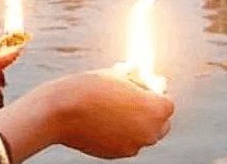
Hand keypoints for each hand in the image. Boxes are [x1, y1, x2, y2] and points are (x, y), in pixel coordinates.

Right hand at [49, 69, 173, 157]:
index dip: (153, 90)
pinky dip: (121, 132)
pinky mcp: (117, 154)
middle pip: (160, 122)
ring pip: (143, 133)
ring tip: (113, 106)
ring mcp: (134, 146)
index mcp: (155, 110)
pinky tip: (103, 118)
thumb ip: (133, 77)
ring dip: (135, 121)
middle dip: (149, 109)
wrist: (59, 113)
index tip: (140, 82)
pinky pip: (127, 141)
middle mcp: (149, 132)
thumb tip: (139, 71)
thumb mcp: (114, 74)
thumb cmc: (87, 88)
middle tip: (130, 95)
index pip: (167, 101)